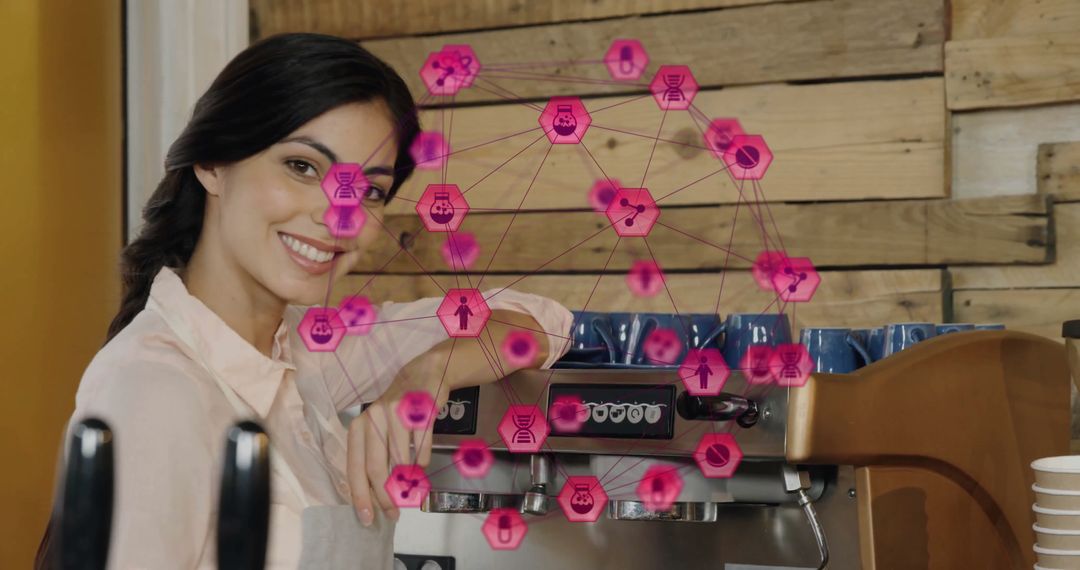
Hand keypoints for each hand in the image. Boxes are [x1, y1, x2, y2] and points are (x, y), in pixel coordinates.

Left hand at [345, 350, 450, 525]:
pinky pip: (421, 446)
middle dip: (385, 496)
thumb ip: (378, 459)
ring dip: (408, 478)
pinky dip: (422, 459)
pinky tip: (422, 462)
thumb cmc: (398, 410)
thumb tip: (381, 497)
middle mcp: (373, 418)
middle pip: (375, 467)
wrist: (423, 375)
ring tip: (413, 486)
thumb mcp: (381, 431)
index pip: (355, 467)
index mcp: (359, 427)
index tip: (368, 518)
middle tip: (394, 513)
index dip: (361, 495)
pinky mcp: (419, 411)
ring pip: (400, 459)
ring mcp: (396, 413)